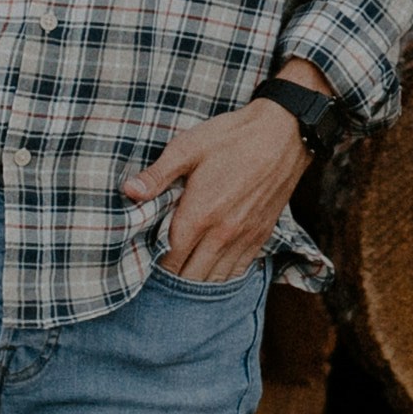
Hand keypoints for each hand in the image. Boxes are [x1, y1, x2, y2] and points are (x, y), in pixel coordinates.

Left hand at [124, 93, 307, 282]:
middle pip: (192, 276)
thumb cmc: (232, 137)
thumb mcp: (188, 147)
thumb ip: (158, 174)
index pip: (170, 259)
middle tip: (161, 267)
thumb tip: (129, 191)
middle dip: (174, 276)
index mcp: (199, 214)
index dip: (155, 264)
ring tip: (184, 272)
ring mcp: (244, 237)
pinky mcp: (262, 235)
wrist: (283, 134)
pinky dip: (223, 275)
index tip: (147, 258)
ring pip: (216, 278)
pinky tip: (212, 268)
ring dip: (198, 280)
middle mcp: (222, 233)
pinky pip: (239, 270)